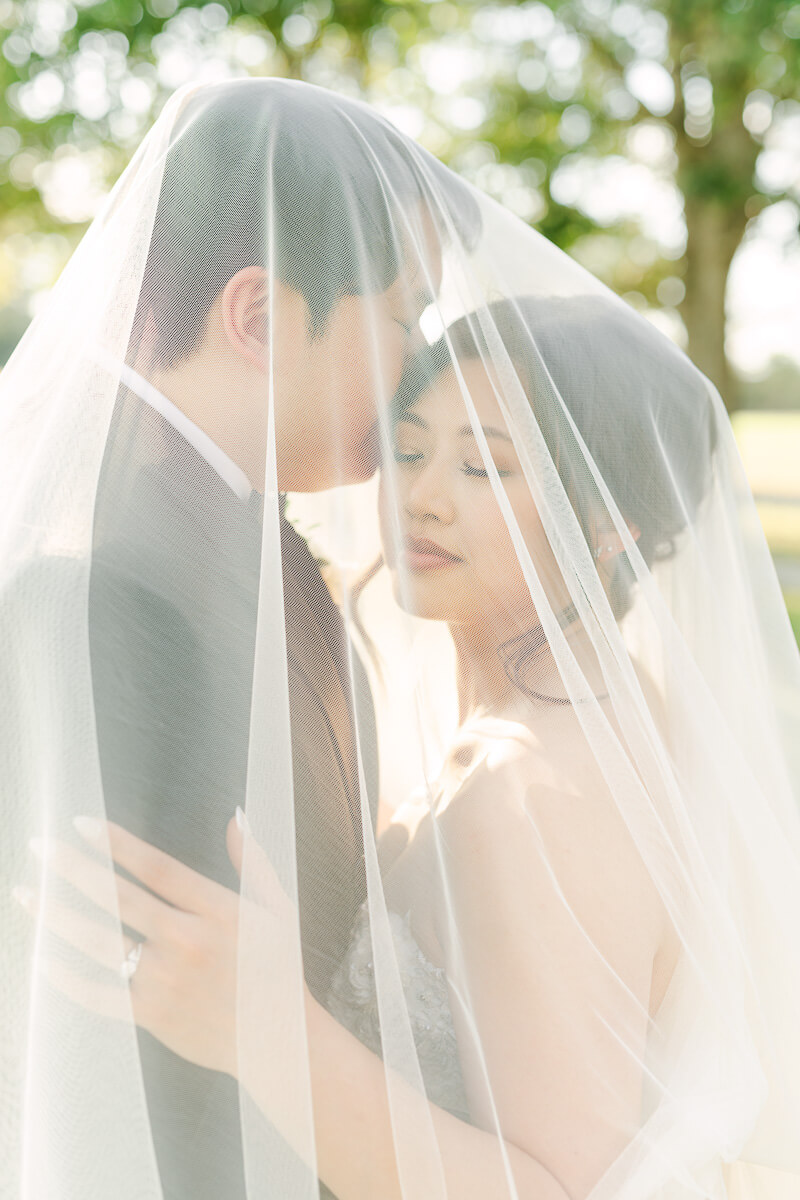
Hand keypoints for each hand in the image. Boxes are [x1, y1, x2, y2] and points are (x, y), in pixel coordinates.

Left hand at [12, 809, 301, 1078]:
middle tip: (39, 845)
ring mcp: (165, 981)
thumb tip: (236, 816)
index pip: (157, 868)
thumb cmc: (278, 971)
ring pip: (98, 942)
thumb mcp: (277, 909)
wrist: (277, 1042)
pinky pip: (97, 993)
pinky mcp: (150, 1014)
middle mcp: (188, 942)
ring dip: (55, 915)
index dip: (117, 844)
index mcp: (218, 911)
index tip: (82, 823)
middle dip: (73, 868)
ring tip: (24, 893)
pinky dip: (66, 977)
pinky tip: (42, 958)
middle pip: (118, 898)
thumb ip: (253, 861)